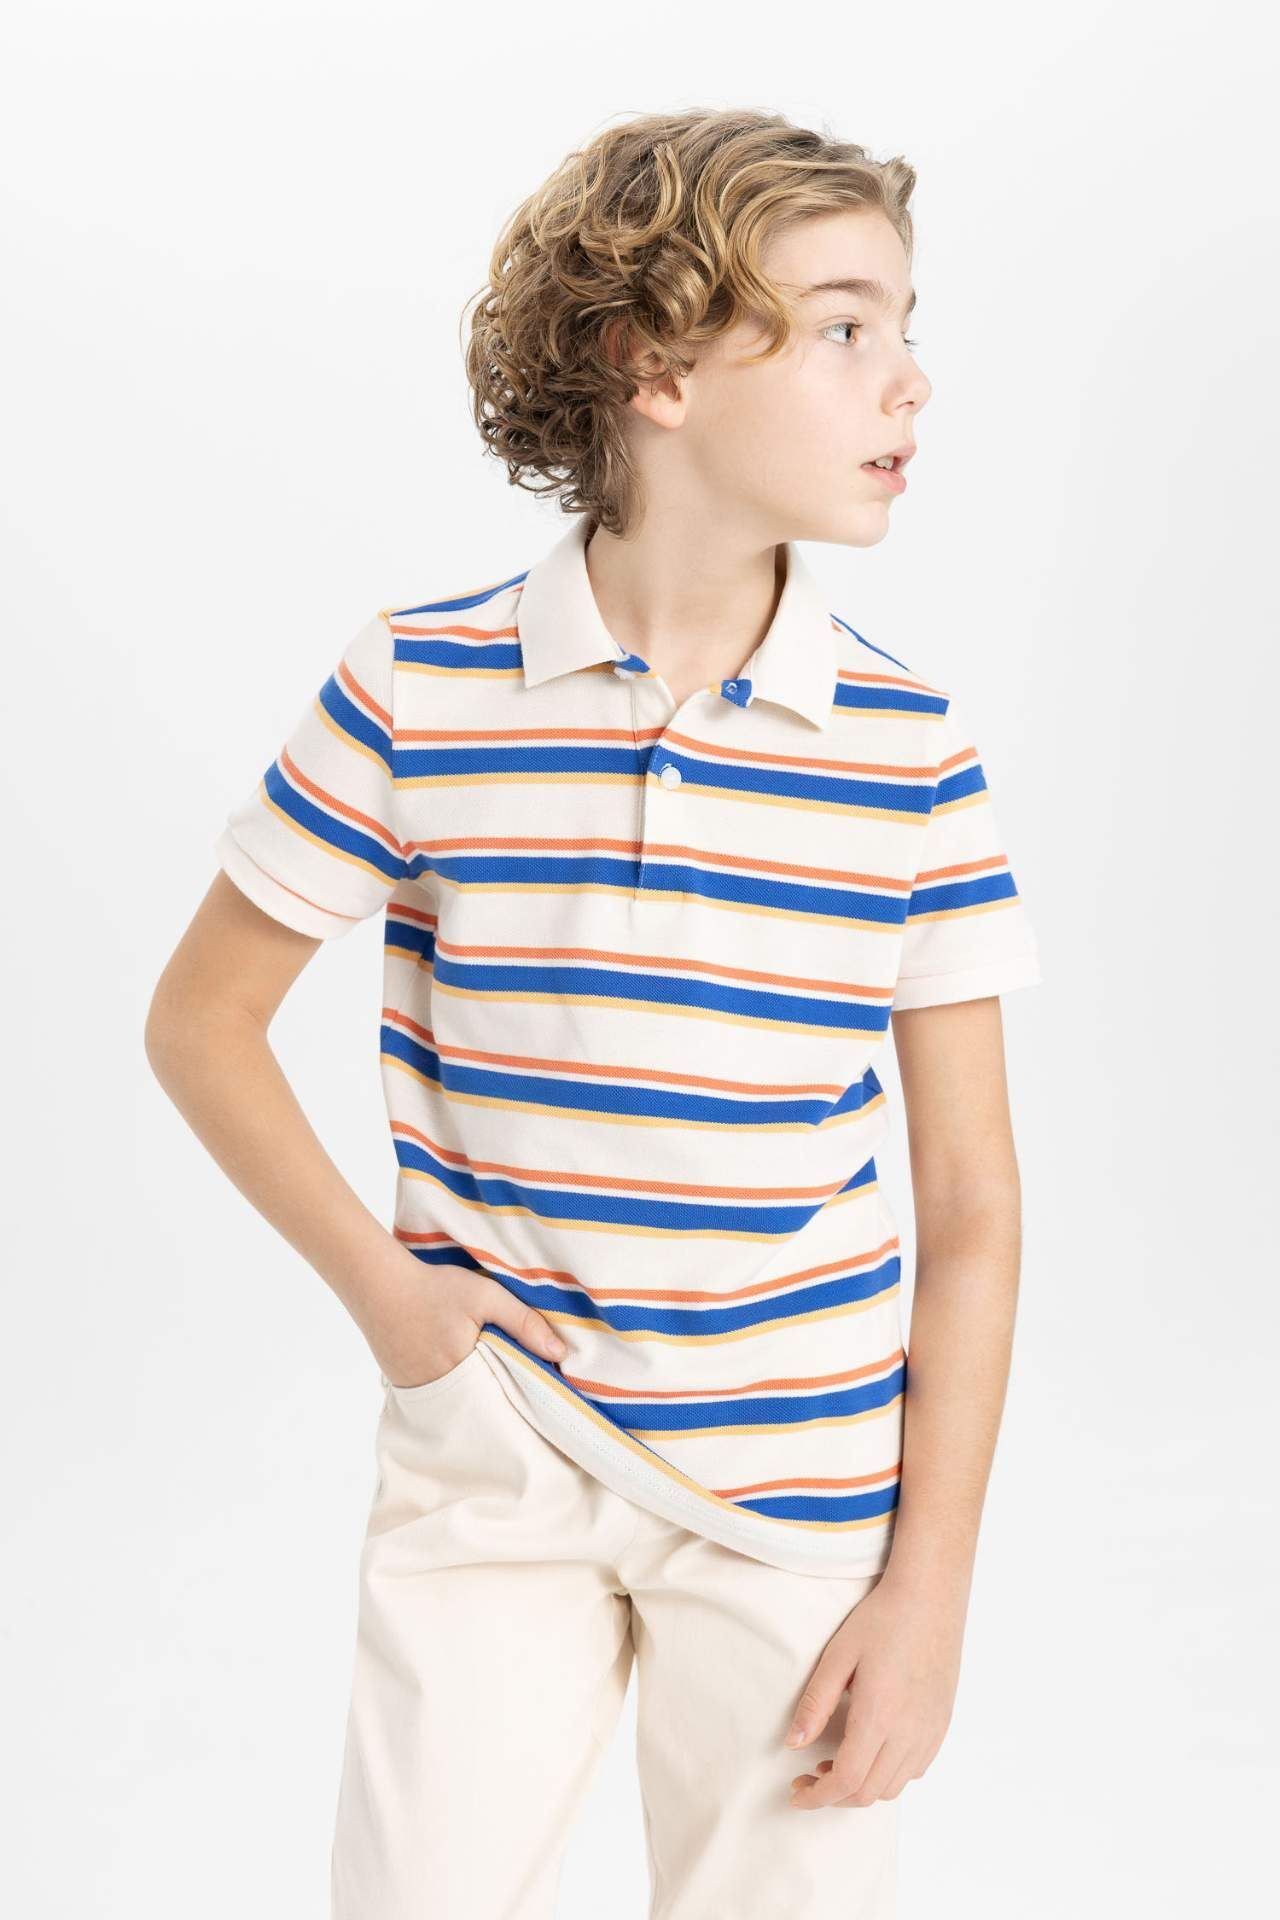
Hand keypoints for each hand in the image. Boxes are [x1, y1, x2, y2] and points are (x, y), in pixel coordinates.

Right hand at [363, 1257, 566, 1388]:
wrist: (378, 1286)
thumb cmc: (434, 1289)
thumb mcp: (485, 1296)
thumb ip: (523, 1322)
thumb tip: (560, 1353)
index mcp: (467, 1374)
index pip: (506, 1399)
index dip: (524, 1396)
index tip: (543, 1391)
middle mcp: (443, 1393)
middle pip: (485, 1407)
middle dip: (503, 1400)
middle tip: (523, 1388)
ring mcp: (421, 1394)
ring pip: (462, 1405)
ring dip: (478, 1396)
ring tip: (492, 1379)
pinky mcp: (406, 1390)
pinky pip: (440, 1399)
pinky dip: (454, 1390)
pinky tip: (460, 1372)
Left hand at [784, 1572, 966, 1809]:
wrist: (930, 1598)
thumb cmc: (881, 1620)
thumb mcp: (838, 1656)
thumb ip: (815, 1704)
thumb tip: (793, 1743)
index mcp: (879, 1716)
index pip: (847, 1781)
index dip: (818, 1796)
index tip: (796, 1793)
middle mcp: (909, 1733)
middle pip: (869, 1792)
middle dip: (834, 1796)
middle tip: (808, 1776)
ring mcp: (930, 1731)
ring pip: (893, 1787)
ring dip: (862, 1787)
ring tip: (835, 1763)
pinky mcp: (941, 1724)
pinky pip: (914, 1769)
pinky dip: (888, 1775)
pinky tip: (870, 1750)